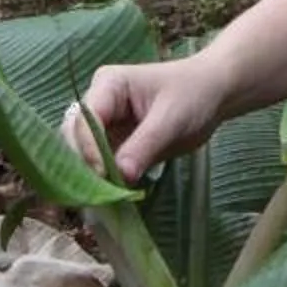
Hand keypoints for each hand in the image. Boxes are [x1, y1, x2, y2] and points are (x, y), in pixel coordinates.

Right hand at [65, 55, 231, 184]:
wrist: (212, 94)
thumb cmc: (193, 95)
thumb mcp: (171, 119)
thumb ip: (144, 146)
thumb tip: (120, 176)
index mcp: (108, 85)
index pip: (86, 119)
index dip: (89, 148)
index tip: (102, 176)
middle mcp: (98, 103)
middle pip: (74, 136)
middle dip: (82, 164)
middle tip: (95, 195)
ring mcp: (104, 125)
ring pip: (82, 153)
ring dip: (88, 176)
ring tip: (98, 202)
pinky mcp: (114, 144)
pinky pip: (100, 164)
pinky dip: (102, 182)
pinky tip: (107, 200)